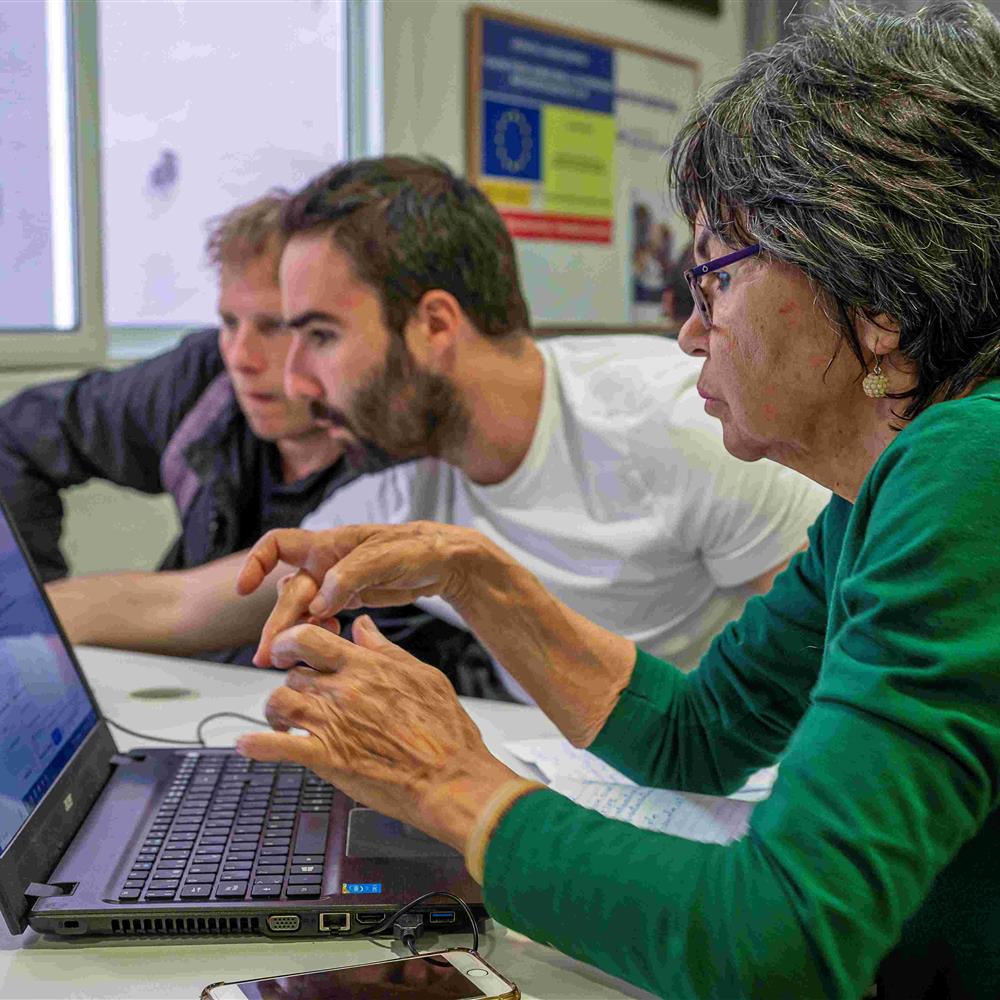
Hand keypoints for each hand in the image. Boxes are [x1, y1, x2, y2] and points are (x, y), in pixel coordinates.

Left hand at [235, 615, 518, 852]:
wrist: (451, 778)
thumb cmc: (446, 731)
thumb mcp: (423, 675)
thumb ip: (387, 650)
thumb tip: (364, 627)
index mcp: (365, 667)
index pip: (309, 638)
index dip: (289, 640)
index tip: (286, 647)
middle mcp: (344, 690)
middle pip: (292, 673)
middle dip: (292, 682)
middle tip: (299, 693)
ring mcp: (332, 724)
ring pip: (279, 702)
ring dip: (275, 710)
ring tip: (282, 720)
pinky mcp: (327, 758)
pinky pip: (278, 746)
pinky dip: (257, 745)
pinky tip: (247, 744)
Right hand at [236, 523, 499, 666]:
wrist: (446, 561)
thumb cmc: (418, 549)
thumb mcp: (385, 557)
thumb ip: (349, 576)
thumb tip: (319, 602)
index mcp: (329, 544)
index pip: (278, 544)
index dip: (256, 563)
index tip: (244, 589)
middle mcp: (326, 562)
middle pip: (289, 592)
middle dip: (277, 623)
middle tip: (269, 657)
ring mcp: (337, 582)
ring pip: (303, 609)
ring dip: (295, 633)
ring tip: (289, 660)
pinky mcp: (350, 599)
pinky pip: (322, 617)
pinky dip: (319, 632)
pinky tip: (326, 643)